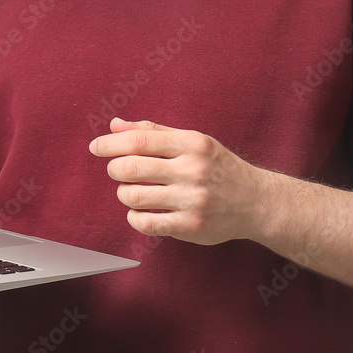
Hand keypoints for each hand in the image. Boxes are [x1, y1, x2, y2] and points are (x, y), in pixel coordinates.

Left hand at [88, 118, 260, 245]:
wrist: (256, 201)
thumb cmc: (218, 167)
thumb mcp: (193, 141)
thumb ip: (154, 132)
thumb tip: (115, 125)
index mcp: (192, 143)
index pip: (140, 140)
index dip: (111, 143)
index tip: (96, 147)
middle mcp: (193, 170)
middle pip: (132, 168)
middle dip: (115, 169)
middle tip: (116, 170)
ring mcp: (193, 200)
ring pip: (134, 196)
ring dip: (123, 193)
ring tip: (130, 191)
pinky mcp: (191, 226)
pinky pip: (146, 223)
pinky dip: (134, 217)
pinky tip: (141, 211)